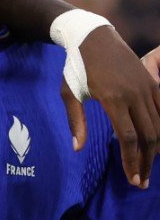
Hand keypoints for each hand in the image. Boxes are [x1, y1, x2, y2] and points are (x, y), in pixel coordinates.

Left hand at [68, 28, 159, 187]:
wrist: (93, 37)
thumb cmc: (75, 66)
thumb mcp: (69, 94)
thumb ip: (75, 122)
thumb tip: (76, 149)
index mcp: (113, 99)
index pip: (128, 138)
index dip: (131, 161)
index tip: (132, 179)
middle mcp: (135, 94)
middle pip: (148, 136)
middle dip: (146, 162)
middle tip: (141, 182)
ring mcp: (147, 87)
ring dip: (156, 149)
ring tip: (149, 168)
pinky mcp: (152, 83)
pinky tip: (158, 145)